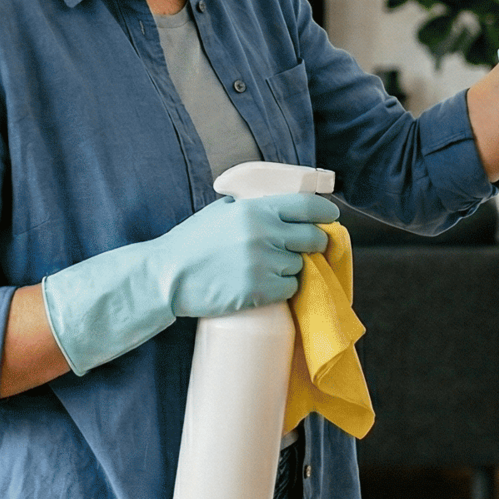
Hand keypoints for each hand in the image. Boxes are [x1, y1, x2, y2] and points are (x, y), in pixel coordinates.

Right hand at [157, 193, 335, 317]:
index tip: (331, 216)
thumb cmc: (192, 243)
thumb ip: (252, 206)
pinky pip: (289, 288)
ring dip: (292, 267)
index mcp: (255, 210)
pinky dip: (282, 287)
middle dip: (314, 243)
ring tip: (267, 267)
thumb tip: (284, 206)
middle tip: (306, 247)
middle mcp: (263, 234)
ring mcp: (262, 264)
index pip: (307, 206)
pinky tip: (263, 284)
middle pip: (313, 238)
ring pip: (300, 266)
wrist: (167, 276)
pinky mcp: (259, 291)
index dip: (325, 211)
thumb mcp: (221, 211)